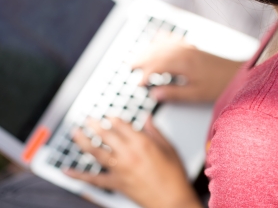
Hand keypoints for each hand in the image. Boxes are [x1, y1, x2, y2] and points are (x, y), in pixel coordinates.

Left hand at [66, 118, 200, 207]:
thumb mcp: (169, 148)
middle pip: (106, 135)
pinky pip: (93, 179)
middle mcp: (128, 154)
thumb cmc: (174, 176)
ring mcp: (120, 169)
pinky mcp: (115, 183)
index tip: (108, 115)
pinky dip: (78, 175)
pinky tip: (67, 170)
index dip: (113, 118)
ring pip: (95, 152)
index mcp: (143, 143)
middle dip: (95, 124)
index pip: (122, 125)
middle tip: (88, 118)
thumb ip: (155, 132)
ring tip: (75, 132)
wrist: (172, 201)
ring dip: (83, 141)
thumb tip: (147, 118)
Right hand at [133, 33, 242, 102]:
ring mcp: (188, 48)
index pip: (157, 66)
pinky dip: (162, 39)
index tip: (139, 84)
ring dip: (149, 49)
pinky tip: (157, 39)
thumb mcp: (196, 94)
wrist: (237, 73)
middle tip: (129, 67)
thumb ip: (174, 94)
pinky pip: (173, 39)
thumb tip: (154, 94)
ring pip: (163, 44)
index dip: (146, 74)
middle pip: (157, 52)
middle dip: (141, 59)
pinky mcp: (193, 47)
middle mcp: (184, 52)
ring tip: (138, 56)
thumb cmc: (219, 84)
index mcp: (183, 63)